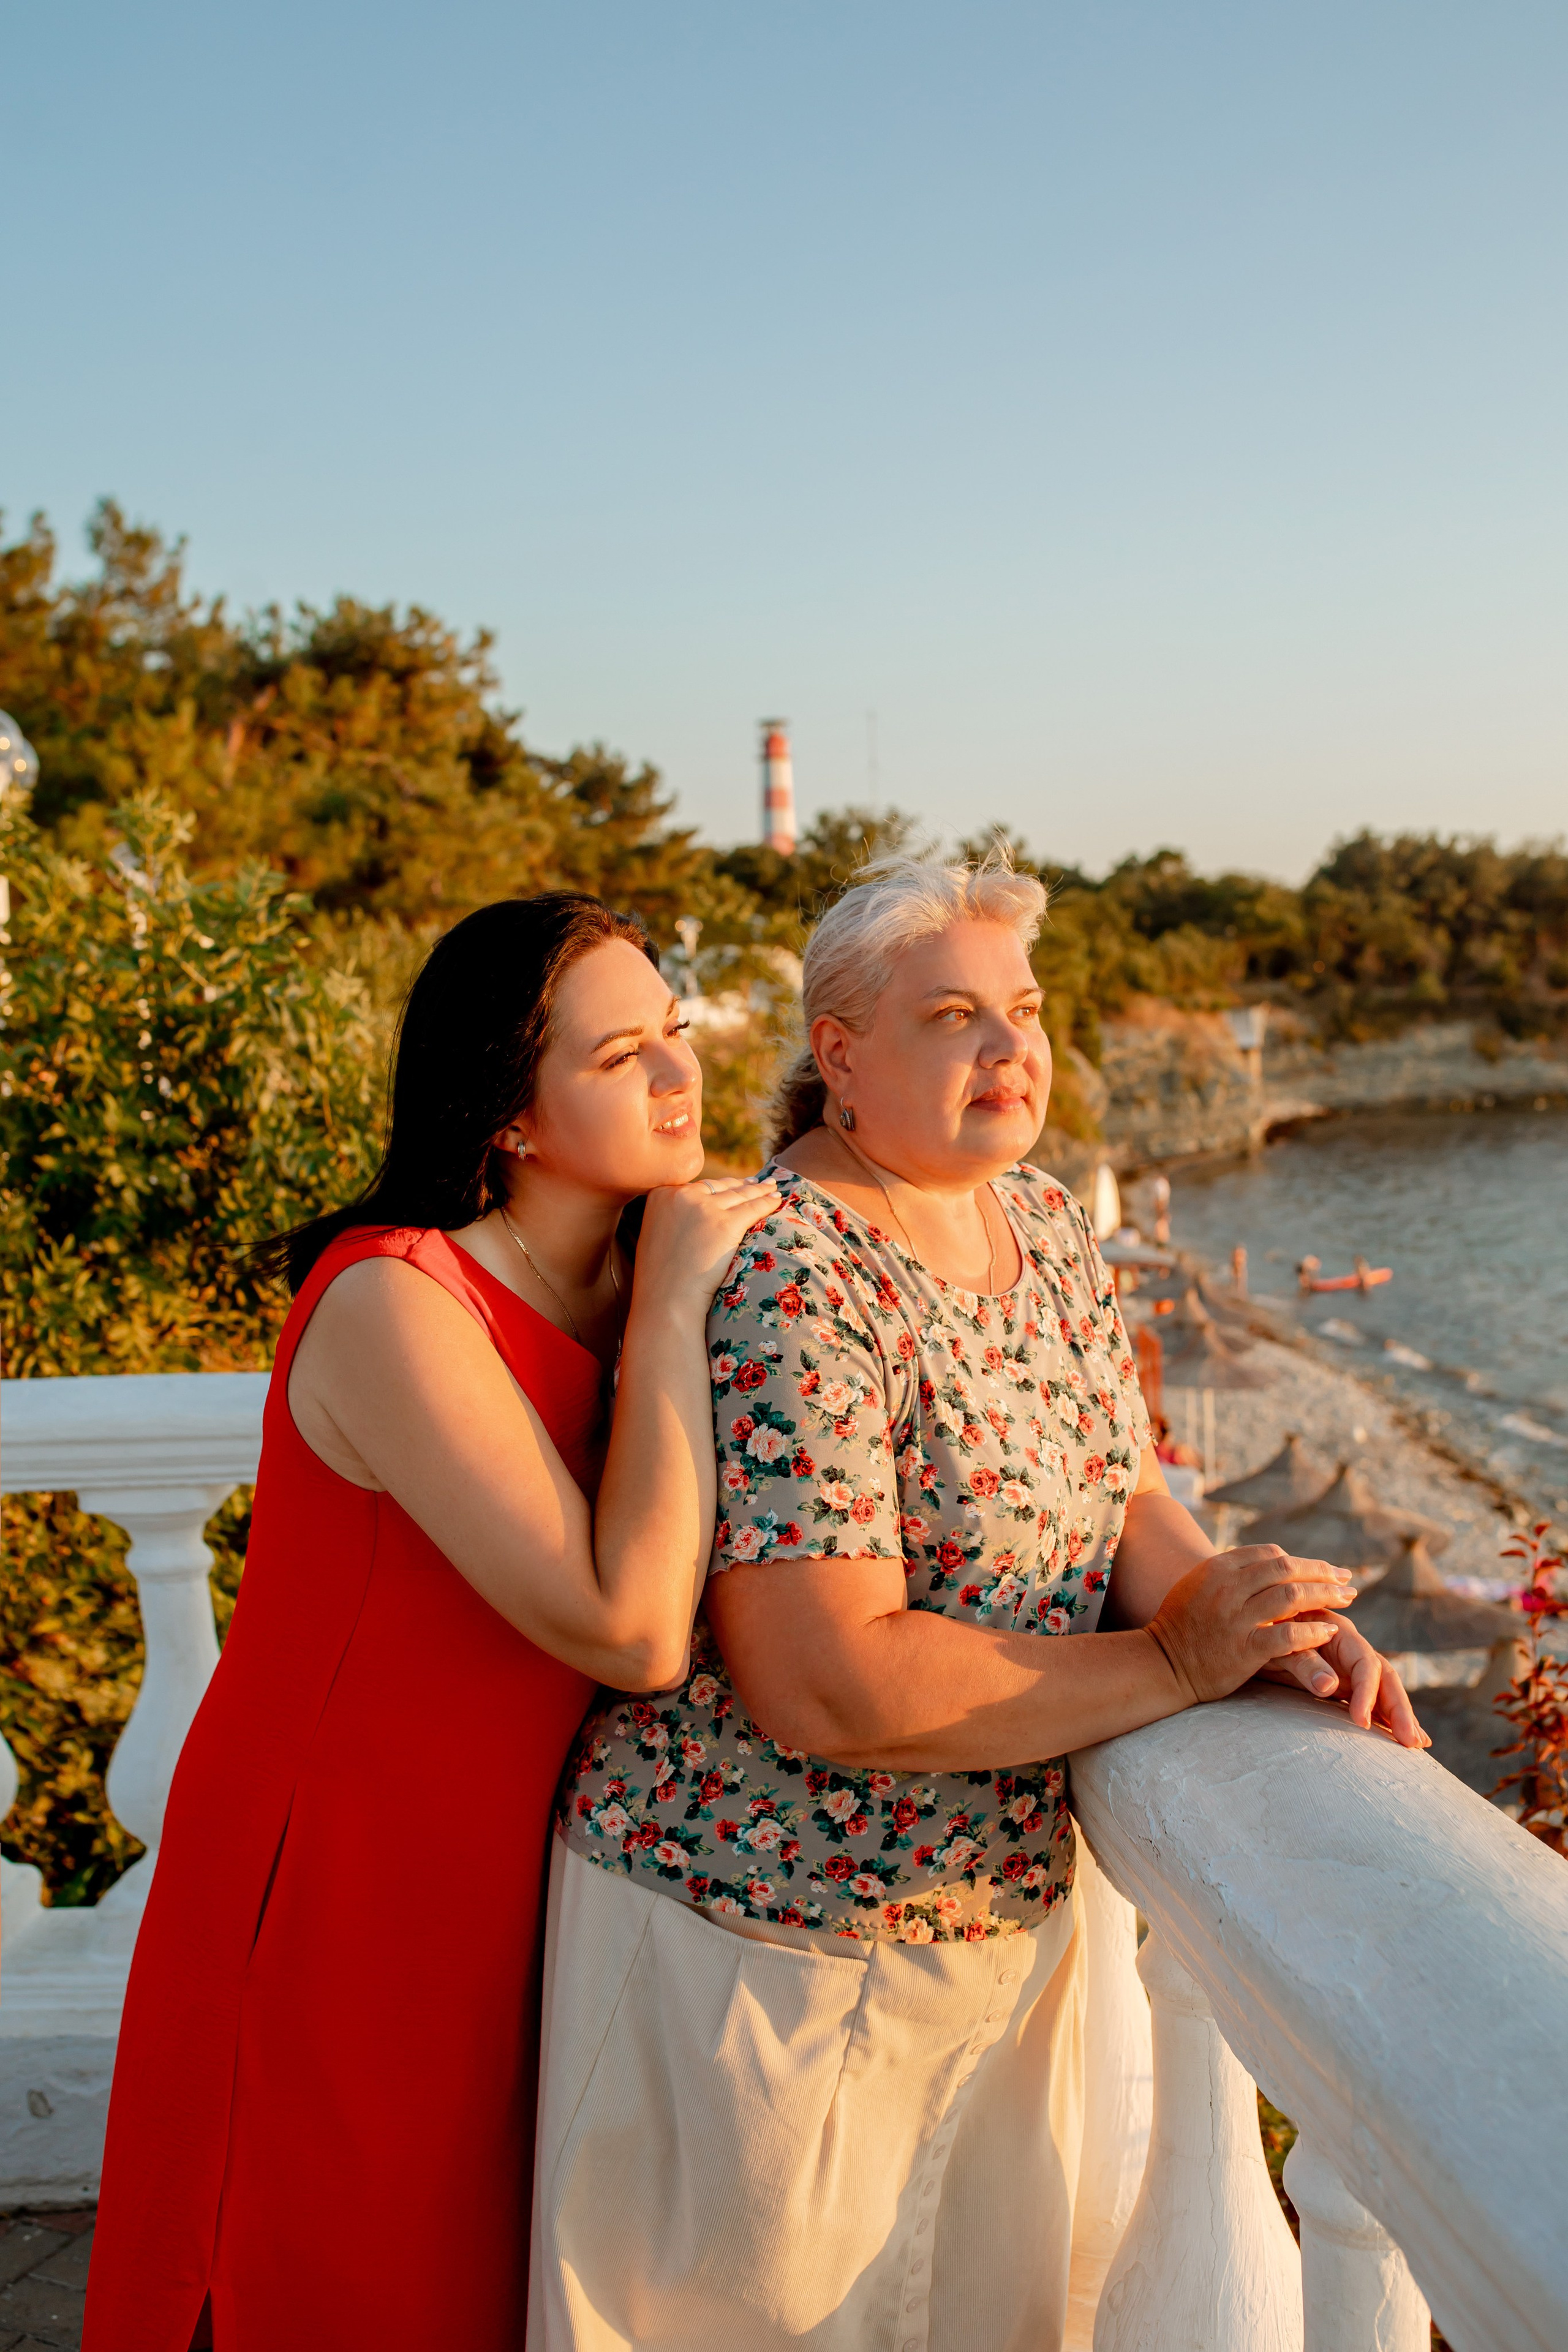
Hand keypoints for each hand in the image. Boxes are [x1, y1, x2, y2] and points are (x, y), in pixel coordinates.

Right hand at [631, 1174, 781, 1318]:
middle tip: (759, 1183)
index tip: (735, 1184)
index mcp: (661, 1194)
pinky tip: (777, 1199)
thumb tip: (691, 1214)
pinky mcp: (726, 1223)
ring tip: (772, 1189)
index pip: (698, 1187)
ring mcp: (705, 1208)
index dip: (720, 1186)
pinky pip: (754, 1208)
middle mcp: (682, 1194)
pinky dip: (768, 1203)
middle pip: (721, 1187)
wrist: (666, 1298)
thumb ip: (672, 1216)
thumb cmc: (660, 1278)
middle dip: (742, 1185)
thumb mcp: (656, 1234)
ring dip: (759, 1191)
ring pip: (740, 1195)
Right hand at [1147, 1544, 1357, 1708]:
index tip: (1326, 1570)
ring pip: (1291, 1596)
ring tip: (1347, 1601)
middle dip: (1322, 1573)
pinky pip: (1287, 1636)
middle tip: (1347, 1581)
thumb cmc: (1182, 1626)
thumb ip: (1231, 1573)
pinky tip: (1330, 1632)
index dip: (1303, 1561)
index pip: (1270, 1554)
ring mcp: (1235, 1618)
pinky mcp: (1243, 1649)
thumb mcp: (1199, 1585)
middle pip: (1286, 1569)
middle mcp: (1227, 1587)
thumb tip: (1269, 1562)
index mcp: (1217, 1568)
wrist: (1161, 1664)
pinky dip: (1313, 1632)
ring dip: (1325, 1596)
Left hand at [1258, 1609, 1429, 1750]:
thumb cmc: (1261, 1634)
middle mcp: (1350, 1649)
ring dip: (1400, 1715)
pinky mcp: (1344, 1683)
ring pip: (1383, 1690)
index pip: (1365, 1663)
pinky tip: (1403, 1735)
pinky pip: (1371, 1700)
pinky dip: (1387, 1717)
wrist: (1248, 1631)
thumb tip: (1329, 1686)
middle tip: (1411, 1743)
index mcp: (1338, 1633)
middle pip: (1385, 1678)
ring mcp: (1349, 1667)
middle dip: (1399, 1709)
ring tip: (1418, 1743)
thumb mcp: (1277, 1647)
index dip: (1367, 1692)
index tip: (1360, 1722)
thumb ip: (1303, 1662)